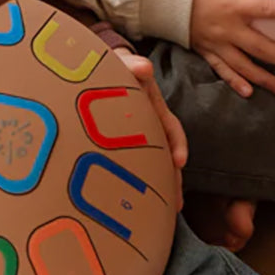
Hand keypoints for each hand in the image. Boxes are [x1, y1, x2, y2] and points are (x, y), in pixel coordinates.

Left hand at [114, 47, 185, 211]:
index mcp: (152, 105)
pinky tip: (137, 204)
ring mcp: (138, 136)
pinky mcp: (123, 147)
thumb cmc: (109, 66)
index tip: (180, 161)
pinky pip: (134, 166)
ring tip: (167, 211)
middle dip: (173, 178)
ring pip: (154, 163)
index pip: (170, 126)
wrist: (94, 70)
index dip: (177, 143)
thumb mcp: (118, 63)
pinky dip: (139, 183)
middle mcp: (150, 123)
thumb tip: (143, 67)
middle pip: (167, 153)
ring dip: (162, 185)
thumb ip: (130, 64)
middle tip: (177, 202)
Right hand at [189, 0, 274, 97]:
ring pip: (244, 66)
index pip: (268, 9)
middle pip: (262, 48)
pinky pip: (221, 70)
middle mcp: (226, 29)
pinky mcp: (203, 51)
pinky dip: (235, 82)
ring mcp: (215, 43)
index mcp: (231, 5)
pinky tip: (249, 92)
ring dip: (266, 79)